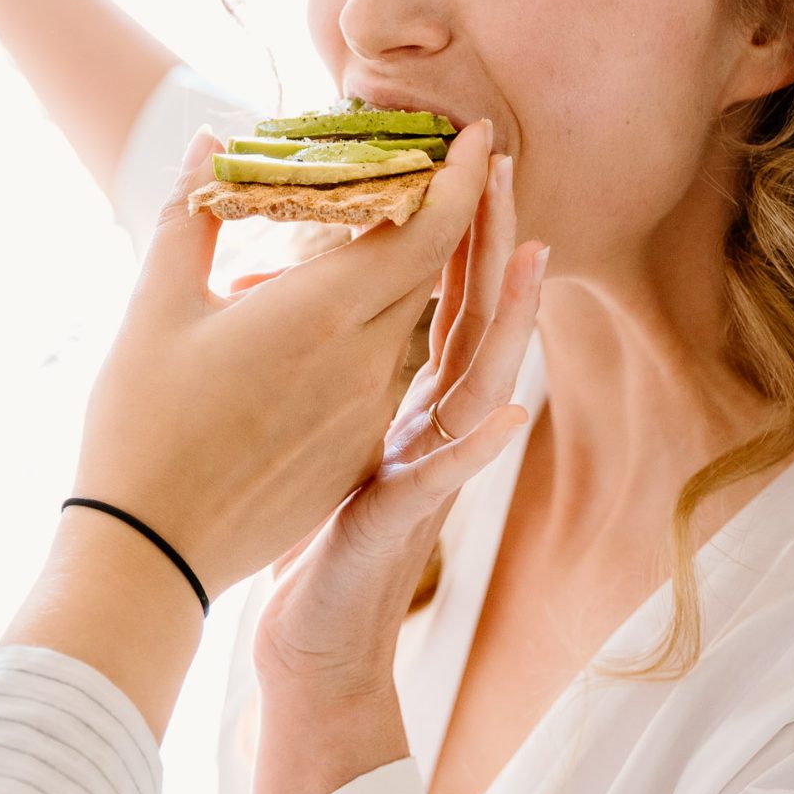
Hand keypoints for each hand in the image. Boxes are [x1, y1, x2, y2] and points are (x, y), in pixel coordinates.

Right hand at [76, 120, 501, 604]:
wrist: (150, 552)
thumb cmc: (141, 424)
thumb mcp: (154, 308)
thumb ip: (190, 213)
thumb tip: (209, 141)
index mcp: (325, 314)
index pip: (427, 231)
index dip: (455, 177)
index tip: (473, 131)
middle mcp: (364, 363)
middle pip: (424, 272)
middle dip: (435, 215)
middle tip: (423, 165)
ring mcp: (366, 417)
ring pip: (395, 325)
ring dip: (381, 279)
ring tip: (334, 250)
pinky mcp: (353, 457)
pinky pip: (373, 377)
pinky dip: (357, 338)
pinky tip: (300, 336)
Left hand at [254, 150, 545, 701]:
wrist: (301, 634)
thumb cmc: (293, 532)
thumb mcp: (301, 429)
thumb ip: (301, 363)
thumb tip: (258, 282)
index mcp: (394, 396)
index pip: (435, 298)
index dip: (452, 232)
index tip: (459, 159)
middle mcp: (424, 428)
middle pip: (474, 324)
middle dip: (495, 248)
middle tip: (507, 170)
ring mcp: (423, 473)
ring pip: (480, 388)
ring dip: (512, 326)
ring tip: (535, 260)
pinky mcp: (402, 521)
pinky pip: (448, 480)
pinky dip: (479, 451)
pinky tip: (513, 416)